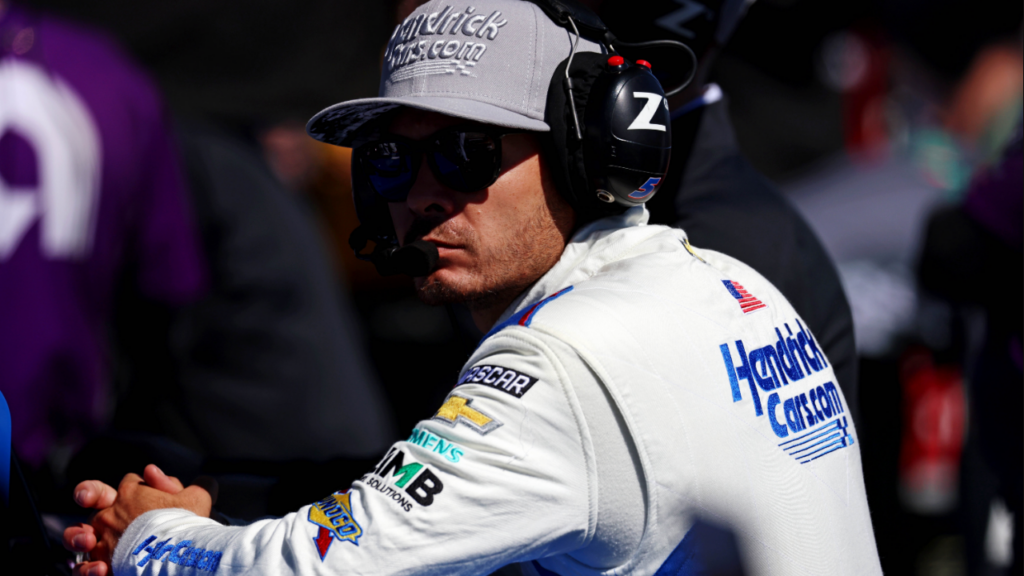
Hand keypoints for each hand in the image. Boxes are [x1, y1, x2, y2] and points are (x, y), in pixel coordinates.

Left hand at [64, 465, 214, 575]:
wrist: (174, 553)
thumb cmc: (186, 524)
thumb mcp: (199, 498)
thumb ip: (198, 485)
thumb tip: (200, 480)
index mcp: (131, 492)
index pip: (129, 482)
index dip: (139, 488)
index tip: (151, 497)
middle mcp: (110, 513)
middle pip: (96, 502)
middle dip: (101, 507)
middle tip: (114, 516)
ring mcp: (101, 538)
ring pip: (79, 535)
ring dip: (81, 539)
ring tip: (91, 544)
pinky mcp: (100, 564)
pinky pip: (84, 566)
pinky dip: (89, 569)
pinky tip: (99, 570)